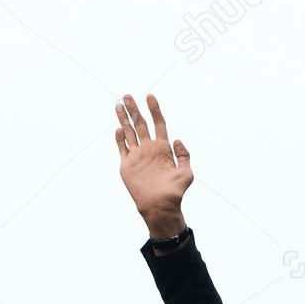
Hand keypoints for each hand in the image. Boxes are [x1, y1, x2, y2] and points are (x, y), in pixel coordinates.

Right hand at [115, 92, 192, 234]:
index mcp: (163, 148)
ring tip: (118, 104)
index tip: (150, 97)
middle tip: (127, 96)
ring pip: (129, 133)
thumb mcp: (186, 173)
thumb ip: (184, 155)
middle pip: (140, 124)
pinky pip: (122, 149)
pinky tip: (118, 129)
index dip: (154, 110)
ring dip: (124, 119)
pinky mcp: (127, 166)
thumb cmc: (175, 193)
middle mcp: (149, 149)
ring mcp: (137, 156)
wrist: (160, 207)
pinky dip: (120, 139)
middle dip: (134, 110)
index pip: (158, 123)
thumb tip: (177, 140)